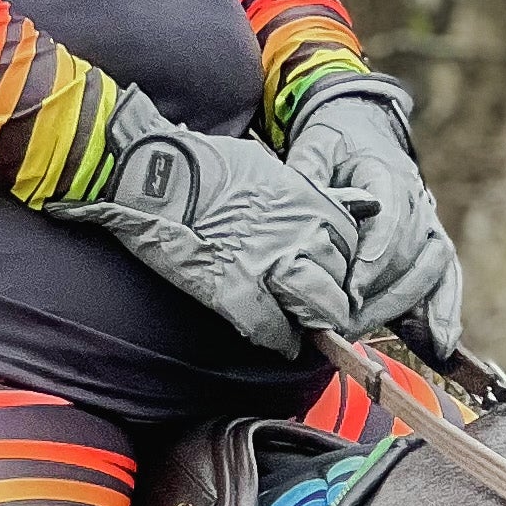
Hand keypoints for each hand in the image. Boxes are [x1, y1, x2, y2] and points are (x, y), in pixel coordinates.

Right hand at [49, 88, 358, 354]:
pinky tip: (280, 341)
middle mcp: (298, 235)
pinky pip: (272, 329)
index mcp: (307, 202)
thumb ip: (304, 192)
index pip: (351, 243)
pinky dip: (279, 340)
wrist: (154, 174)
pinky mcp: (236, 293)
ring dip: (311, 320)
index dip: (342, 261)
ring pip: (315, 309)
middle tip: (320, 303)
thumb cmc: (202, 163)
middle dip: (332, 295)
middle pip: (339, 281)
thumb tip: (340, 202)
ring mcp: (269, 267)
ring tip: (304, 324)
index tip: (332, 269)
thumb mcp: (268, 167)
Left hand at [287, 81, 462, 360]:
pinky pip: (448, 279)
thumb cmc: (333, 144)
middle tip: (345, 321)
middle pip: (411, 252)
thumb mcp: (313, 147)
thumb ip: (308, 174)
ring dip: (406, 305)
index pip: (390, 221)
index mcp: (388, 173)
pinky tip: (440, 344)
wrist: (362, 132)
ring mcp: (430, 222)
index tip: (352, 290)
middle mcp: (417, 199)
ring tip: (371, 332)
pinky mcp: (433, 243)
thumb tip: (302, 206)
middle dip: (380, 292)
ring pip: (434, 268)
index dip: (374, 259)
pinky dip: (446, 312)